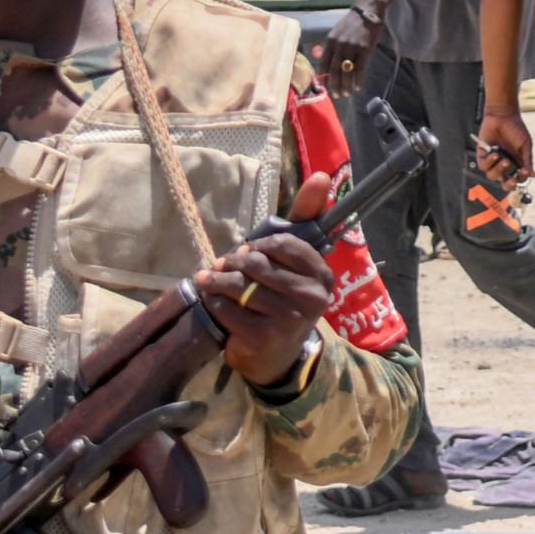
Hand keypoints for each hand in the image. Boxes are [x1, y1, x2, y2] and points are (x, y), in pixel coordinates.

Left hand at [196, 175, 337, 385]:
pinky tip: (214, 303)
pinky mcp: (264, 337)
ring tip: (211, 280)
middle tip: (225, 266)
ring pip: (239, 285)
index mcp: (323, 276)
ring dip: (218, 281)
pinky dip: (214, 303)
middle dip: (234, 262)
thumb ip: (306, 218)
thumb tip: (323, 175)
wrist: (276, 358)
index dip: (257, 245)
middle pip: (257, 263)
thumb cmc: (283, 298)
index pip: (283, 243)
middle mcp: (312, 298)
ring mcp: (289, 319)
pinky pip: (226, 308)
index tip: (248, 251)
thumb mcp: (296, 262)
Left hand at [324, 6, 384, 96]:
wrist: (368, 10)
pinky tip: (359, 87)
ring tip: (347, 93)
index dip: (323, 77)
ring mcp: (351, 48)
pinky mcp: (364, 50)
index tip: (324, 87)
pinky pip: (359, 69)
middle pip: (333, 70)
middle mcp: (339, 45)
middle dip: (334, 85)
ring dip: (346, 85)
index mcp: (330, 42)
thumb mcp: (338, 32)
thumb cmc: (353, 22)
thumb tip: (326, 61)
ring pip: (346, 72)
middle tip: (336, 95)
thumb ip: (333, 46)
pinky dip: (358, 80)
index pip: (323, 63)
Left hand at [475, 107, 534, 184]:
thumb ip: (527, 160)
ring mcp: (493, 161)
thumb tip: (533, 175)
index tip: (523, 172)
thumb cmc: (516, 129)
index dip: (519, 180)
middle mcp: (504, 165)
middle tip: (512, 180)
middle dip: (508, 184)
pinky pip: (483, 166)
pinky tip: (496, 153)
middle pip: (503, 182)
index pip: (517, 179)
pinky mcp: (483, 155)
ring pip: (492, 176)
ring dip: (499, 170)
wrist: (503, 115)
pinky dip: (490, 162)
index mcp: (515, 164)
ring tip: (504, 160)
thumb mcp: (525, 145)